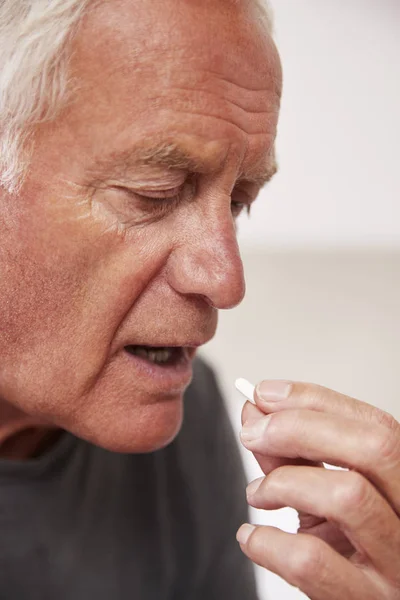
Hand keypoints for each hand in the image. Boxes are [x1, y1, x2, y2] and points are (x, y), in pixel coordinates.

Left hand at [236, 381, 399, 598]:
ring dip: (284, 482)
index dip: (315, 400)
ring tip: (258, 492)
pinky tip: (252, 537)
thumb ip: (296, 454)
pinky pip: (313, 563)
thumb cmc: (347, 547)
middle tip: (253, 432)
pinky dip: (268, 542)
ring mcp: (397, 566)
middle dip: (300, 428)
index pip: (376, 425)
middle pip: (373, 448)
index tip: (265, 394)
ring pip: (348, 496)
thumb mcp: (327, 495)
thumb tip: (257, 412)